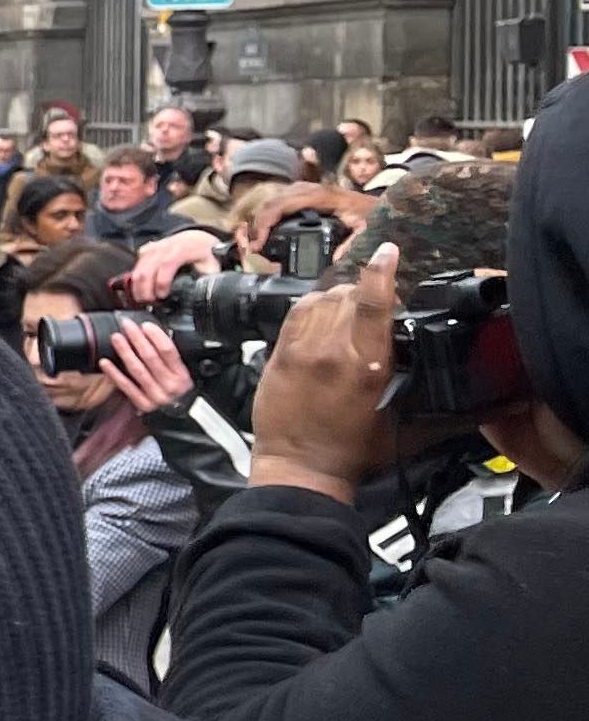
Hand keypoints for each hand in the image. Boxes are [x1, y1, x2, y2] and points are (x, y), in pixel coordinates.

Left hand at [100, 316, 198, 416]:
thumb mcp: (182, 375)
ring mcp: (156, 396)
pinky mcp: (143, 405)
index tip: (145, 325)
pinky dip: (114, 373)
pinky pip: (126, 386)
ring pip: (137, 370)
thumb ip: (170, 359)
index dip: (156, 336)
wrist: (179, 418)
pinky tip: (105, 362)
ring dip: (125, 352)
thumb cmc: (178, 392)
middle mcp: (170, 386)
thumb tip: (154, 335)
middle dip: (137, 339)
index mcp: (182, 375)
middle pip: (151, 357)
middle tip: (127, 326)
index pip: (168, 351)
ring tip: (116, 338)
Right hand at [120, 228, 226, 303]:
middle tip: (149, 303)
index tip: (162, 296)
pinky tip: (142, 290)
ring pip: (138, 268)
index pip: (167, 264)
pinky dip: (136, 280)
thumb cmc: (204, 255)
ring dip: (137, 287)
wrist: (198, 239)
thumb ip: (205, 280)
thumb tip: (201, 295)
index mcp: (183, 249)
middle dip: (145, 289)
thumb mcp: (211, 266)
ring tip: (144, 300)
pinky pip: (136, 266)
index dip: (162, 282)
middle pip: (147, 268)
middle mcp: (165, 246)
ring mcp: (154, 247)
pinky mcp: (146, 250)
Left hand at [246, 246, 397, 502]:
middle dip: (365, 294)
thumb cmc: (353, 450)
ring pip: (321, 300)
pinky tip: (322, 316)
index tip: (388, 252)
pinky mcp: (278, 355)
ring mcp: (300, 351)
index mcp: (366, 365)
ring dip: (338, 298)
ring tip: (348, 314)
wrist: (300, 468)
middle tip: (374, 310)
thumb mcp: (400, 417)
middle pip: (349, 297)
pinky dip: (312, 307)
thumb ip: (417, 383)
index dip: (382, 272)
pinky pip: (295, 314)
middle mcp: (331, 351)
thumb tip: (441, 365)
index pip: (373, 304)